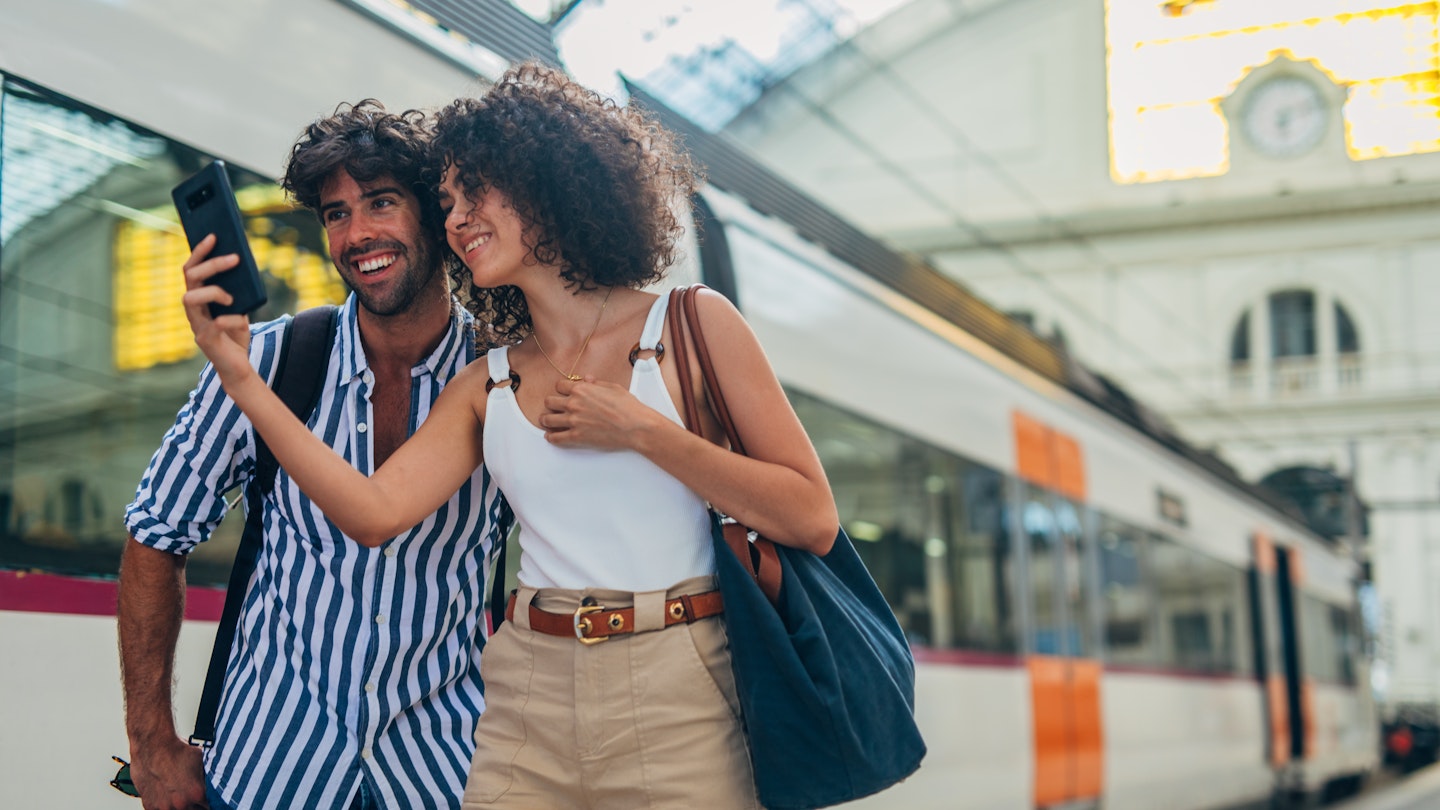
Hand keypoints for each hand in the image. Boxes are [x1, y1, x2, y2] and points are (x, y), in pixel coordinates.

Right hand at [129, 735, 207, 808]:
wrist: (153, 744)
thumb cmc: (177, 750)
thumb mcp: (201, 762)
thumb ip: (207, 779)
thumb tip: (214, 784)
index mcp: (197, 794)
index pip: (208, 807)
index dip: (207, 802)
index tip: (205, 798)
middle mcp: (181, 804)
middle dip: (194, 805)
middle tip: (191, 794)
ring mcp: (164, 807)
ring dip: (179, 806)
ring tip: (178, 794)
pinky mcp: (149, 806)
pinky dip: (164, 806)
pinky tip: (166, 796)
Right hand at [181, 233, 253, 386]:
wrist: (237, 366)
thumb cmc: (235, 335)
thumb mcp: (240, 308)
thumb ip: (238, 292)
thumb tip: (243, 268)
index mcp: (199, 298)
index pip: (192, 269)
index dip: (199, 251)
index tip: (213, 235)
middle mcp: (193, 309)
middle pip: (190, 278)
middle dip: (211, 265)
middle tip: (234, 258)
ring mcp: (196, 324)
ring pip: (189, 298)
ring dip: (212, 292)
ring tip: (231, 298)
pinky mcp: (205, 341)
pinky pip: (212, 325)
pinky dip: (230, 319)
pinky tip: (241, 320)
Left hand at [539, 376, 665, 450]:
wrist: (635, 426)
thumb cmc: (628, 407)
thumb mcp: (613, 388)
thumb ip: (596, 383)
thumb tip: (587, 379)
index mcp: (582, 389)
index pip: (559, 386)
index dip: (561, 389)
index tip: (562, 393)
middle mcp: (574, 404)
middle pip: (549, 402)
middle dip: (551, 404)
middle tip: (553, 407)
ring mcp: (573, 421)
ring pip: (547, 419)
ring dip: (546, 420)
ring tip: (547, 421)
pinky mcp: (576, 437)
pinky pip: (555, 438)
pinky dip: (551, 437)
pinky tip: (551, 436)